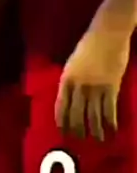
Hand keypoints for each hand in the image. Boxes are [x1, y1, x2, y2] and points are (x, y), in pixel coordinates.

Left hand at [55, 26, 130, 140]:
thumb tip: (71, 98)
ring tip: (98, 140)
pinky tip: (112, 130)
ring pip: (93, 116)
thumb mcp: (73, 61)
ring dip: (96, 130)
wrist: (107, 32)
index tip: (63, 132)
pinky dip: (110, 123)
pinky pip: (109, 110)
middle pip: (76, 115)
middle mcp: (78, 85)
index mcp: (66, 77)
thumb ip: (71, 79)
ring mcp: (95, 87)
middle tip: (81, 140)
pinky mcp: (111, 87)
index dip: (62, 121)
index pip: (61, 106)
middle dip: (78, 130)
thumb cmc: (90, 44)